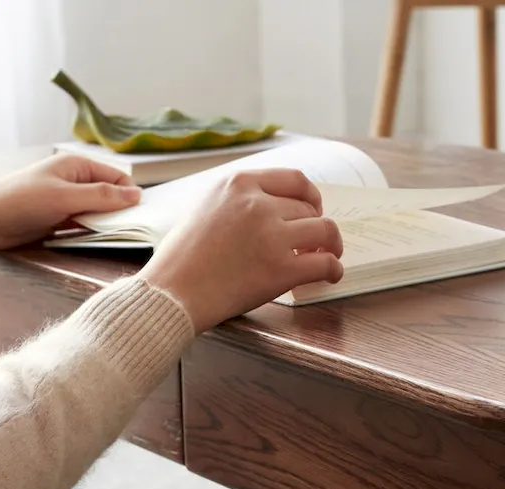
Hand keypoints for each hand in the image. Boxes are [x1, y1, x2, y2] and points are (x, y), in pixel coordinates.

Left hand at [0, 154, 141, 256]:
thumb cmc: (21, 202)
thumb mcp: (66, 198)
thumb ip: (102, 197)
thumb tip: (137, 195)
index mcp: (76, 166)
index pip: (116, 177)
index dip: (129, 195)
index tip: (137, 216)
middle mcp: (74, 180)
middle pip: (109, 195)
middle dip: (117, 211)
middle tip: (124, 229)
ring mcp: (67, 200)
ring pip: (97, 211)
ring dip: (103, 223)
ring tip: (107, 235)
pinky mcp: (59, 218)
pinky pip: (84, 223)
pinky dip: (90, 230)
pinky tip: (91, 238)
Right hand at [140, 169, 343, 331]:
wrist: (171, 293)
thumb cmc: (180, 259)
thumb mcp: (204, 207)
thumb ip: (238, 201)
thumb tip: (273, 208)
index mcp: (239, 183)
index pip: (295, 180)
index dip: (310, 197)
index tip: (312, 211)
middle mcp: (258, 204)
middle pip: (309, 209)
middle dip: (315, 227)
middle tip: (312, 244)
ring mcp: (272, 236)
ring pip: (325, 231)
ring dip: (331, 245)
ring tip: (327, 256)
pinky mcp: (281, 269)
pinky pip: (325, 264)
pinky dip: (334, 269)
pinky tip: (330, 275)